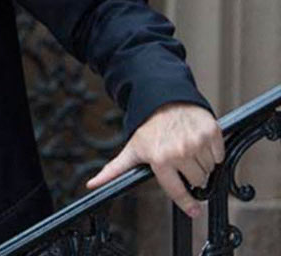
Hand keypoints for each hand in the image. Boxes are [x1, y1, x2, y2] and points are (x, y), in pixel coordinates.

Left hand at [86, 102, 223, 217]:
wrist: (163, 101)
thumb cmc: (148, 129)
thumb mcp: (131, 150)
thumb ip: (113, 171)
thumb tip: (92, 185)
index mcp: (160, 160)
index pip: (178, 191)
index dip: (187, 204)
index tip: (194, 211)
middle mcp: (179, 152)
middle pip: (198, 181)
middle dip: (192, 175)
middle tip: (181, 160)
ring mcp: (197, 142)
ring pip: (210, 169)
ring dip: (202, 163)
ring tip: (188, 149)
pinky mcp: (211, 132)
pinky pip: (220, 154)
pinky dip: (213, 151)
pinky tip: (198, 142)